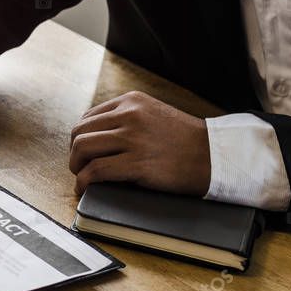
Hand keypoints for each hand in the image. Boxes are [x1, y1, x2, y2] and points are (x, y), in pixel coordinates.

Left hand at [69, 91, 210, 195]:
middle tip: (79, 166)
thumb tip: (98, 137)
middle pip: (80, 132)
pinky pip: (95, 171)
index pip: (89, 117)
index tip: (83, 151)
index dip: (81, 137)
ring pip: (82, 149)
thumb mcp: (154, 114)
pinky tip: (84, 189)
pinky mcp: (135, 163)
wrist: (215, 155)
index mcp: (131, 102)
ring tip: (81, 177)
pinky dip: (83, 182)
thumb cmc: (187, 140)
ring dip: (76, 167)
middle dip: (75, 152)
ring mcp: (132, 138)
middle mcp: (129, 115)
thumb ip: (128, 119)